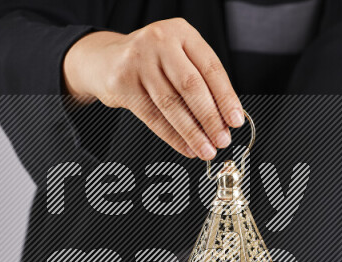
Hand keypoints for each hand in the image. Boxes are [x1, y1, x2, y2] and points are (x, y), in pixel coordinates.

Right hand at [62, 18, 243, 159]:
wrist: (105, 60)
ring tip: (206, 149)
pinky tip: (185, 147)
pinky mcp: (122, 82)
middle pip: (191, 86)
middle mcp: (160, 42)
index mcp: (182, 33)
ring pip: (171, 104)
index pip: (210, 68)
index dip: (226, 97)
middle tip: (222, 139)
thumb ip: (201, 81)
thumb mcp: (179, 58)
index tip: (235, 120)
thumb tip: (225, 120)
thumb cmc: (151, 62)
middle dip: (210, 118)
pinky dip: (172, 136)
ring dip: (192, 132)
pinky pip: (152, 116)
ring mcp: (139, 61)